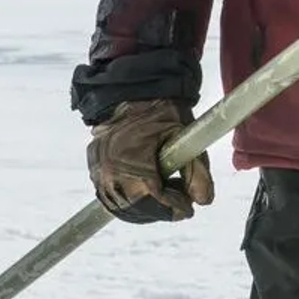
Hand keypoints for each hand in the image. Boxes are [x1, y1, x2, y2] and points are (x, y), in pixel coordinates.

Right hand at [86, 98, 213, 223]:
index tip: (190, 208)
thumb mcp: (184, 138)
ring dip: (144, 207)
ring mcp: (98, 171)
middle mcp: (109, 172)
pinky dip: (129, 198)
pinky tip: (147, 191)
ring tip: (166, 195)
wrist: (134, 88)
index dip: (175, 207)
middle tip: (180, 202)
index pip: (154, 200)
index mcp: (130, 164)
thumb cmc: (161, 110)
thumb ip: (197, 172)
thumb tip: (204, 201)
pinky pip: (110, 194)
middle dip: (160, 210)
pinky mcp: (94, 166)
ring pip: (121, 206)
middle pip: (136, 209)